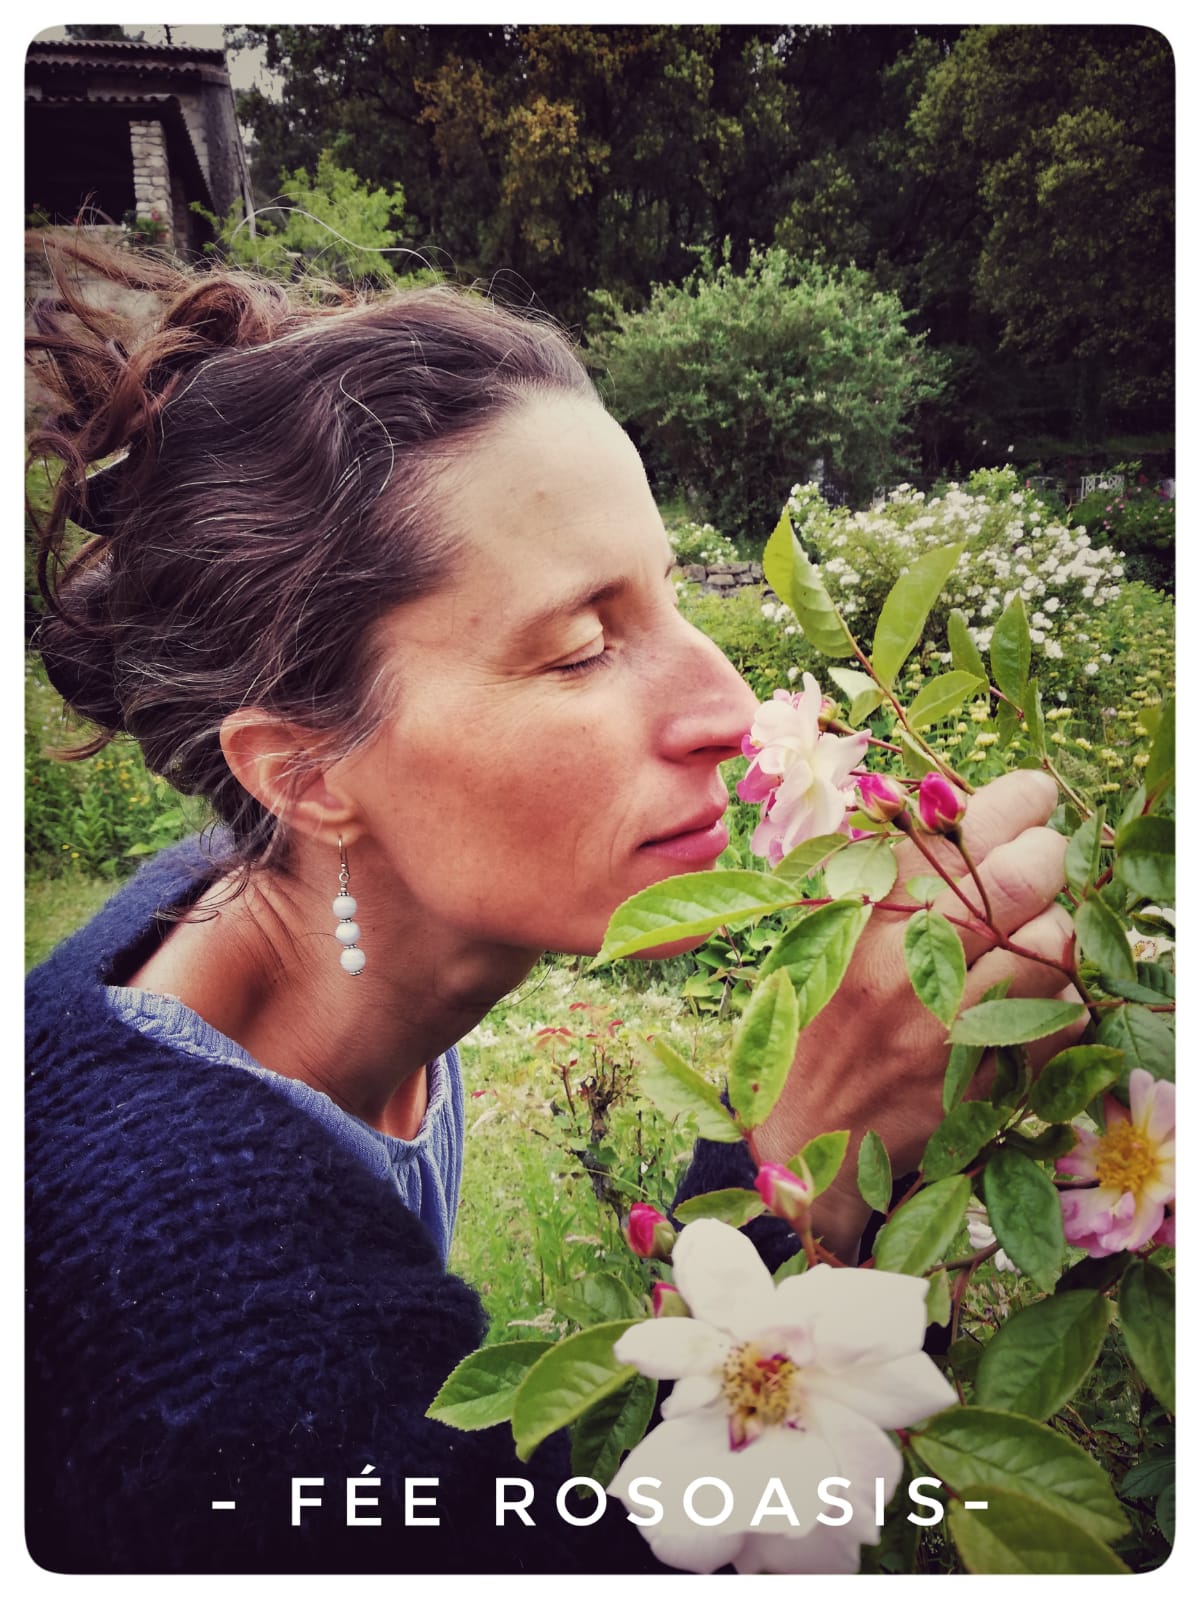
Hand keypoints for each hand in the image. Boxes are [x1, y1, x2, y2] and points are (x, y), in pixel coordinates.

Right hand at [751, 769, 1081, 1259]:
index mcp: (861, 918)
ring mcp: (950, 1023)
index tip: (1033, 796)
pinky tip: (1026, 997)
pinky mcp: (985, 1076)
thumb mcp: (824, 935)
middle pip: (1021, 875)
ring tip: (1027, 936)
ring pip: (1054, 940)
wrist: (802, 1135)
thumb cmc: (814, 1021)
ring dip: (1054, 930)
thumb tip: (962, 813)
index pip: (956, 831)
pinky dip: (1059, 998)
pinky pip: (1065, 1013)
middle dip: (1048, 853)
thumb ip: (884, 874)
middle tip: (1042, 857)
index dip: (1014, 801)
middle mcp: (907, 964)